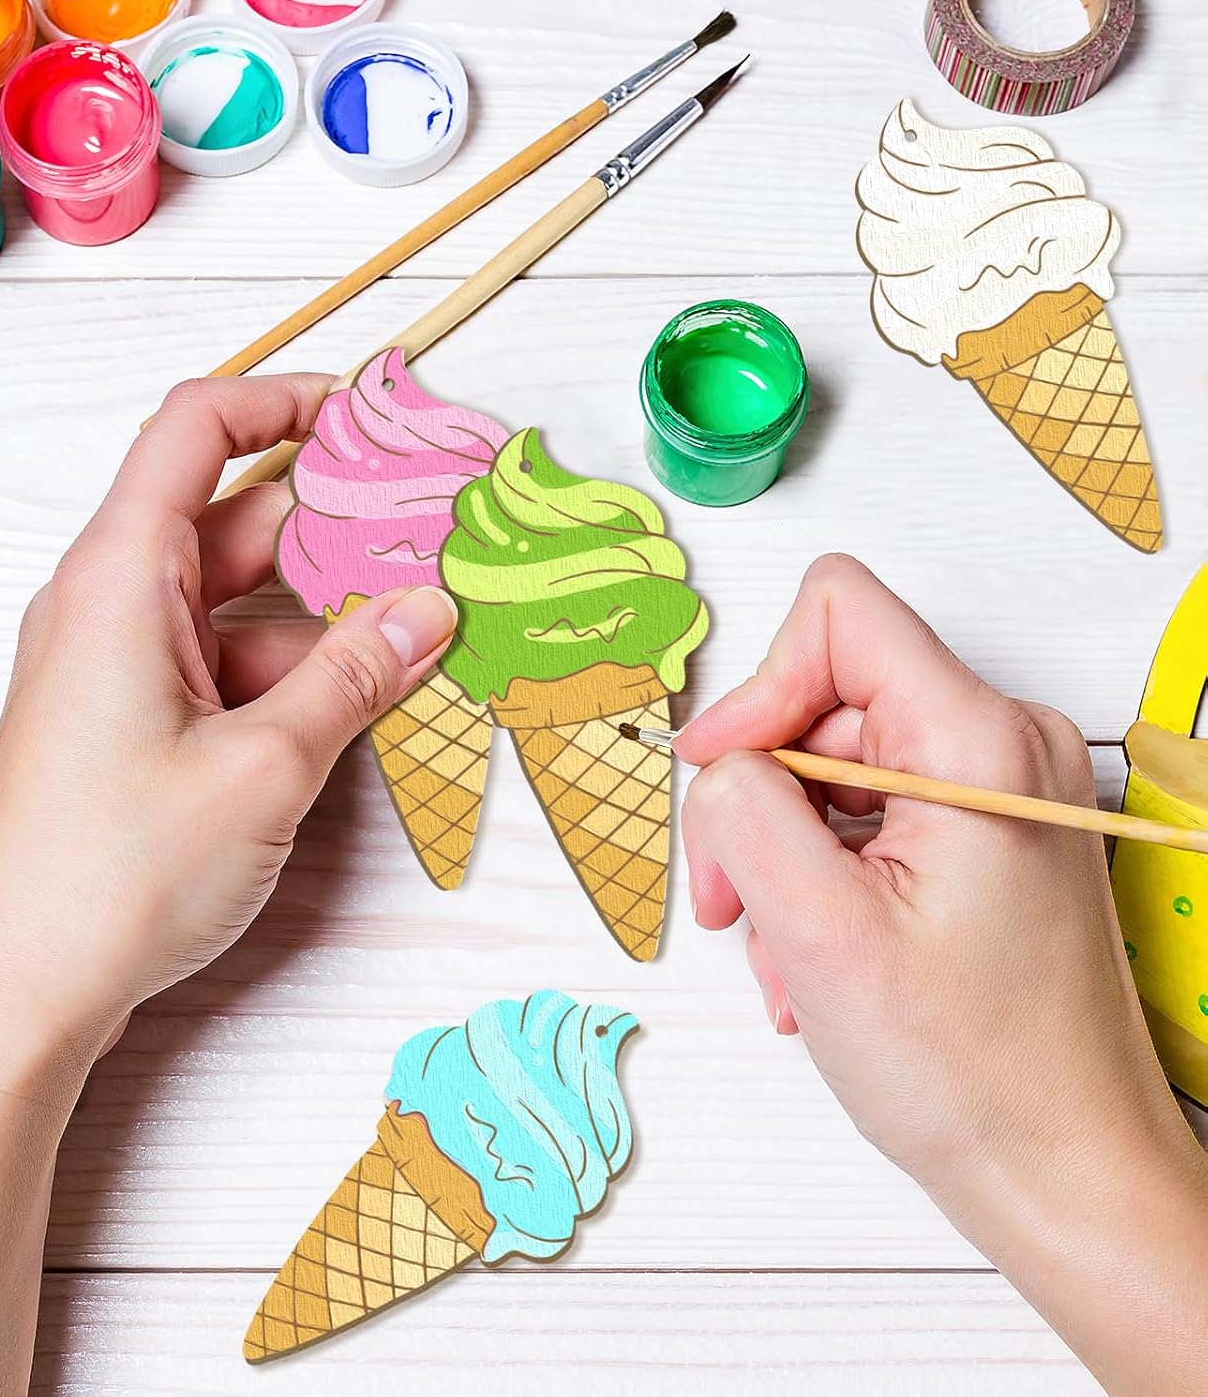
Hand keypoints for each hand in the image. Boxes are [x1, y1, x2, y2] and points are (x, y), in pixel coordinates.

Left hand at [0, 374, 458, 1088]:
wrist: (15, 994)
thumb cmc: (112, 874)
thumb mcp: (265, 766)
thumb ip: (356, 676)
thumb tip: (432, 610)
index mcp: (122, 577)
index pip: (197, 429)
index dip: (286, 402)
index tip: (372, 421)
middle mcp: (113, 603)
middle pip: (235, 517)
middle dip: (336, 523)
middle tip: (433, 538)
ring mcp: (120, 665)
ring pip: (239, 598)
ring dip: (324, 609)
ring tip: (418, 628)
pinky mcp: (134, 721)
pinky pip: (224, 660)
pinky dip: (292, 667)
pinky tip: (359, 698)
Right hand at [676, 554, 1207, 1390]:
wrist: (1065, 1169)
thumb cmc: (974, 1072)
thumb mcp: (819, 931)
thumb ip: (745, 811)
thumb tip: (720, 762)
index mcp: (980, 742)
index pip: (838, 615)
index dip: (757, 687)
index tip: (724, 779)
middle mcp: (1003, 744)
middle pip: (824, 696)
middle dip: (758, 794)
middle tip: (735, 896)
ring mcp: (998, 789)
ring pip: (834, 761)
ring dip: (784, 850)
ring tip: (785, 947)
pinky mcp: (987, 832)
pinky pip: (868, 810)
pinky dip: (822, 871)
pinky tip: (818, 952)